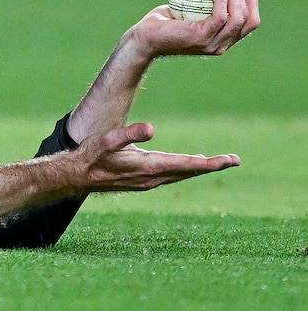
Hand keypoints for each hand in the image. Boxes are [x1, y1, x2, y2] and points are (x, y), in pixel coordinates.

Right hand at [74, 122, 239, 192]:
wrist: (75, 177)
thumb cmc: (90, 156)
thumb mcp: (107, 140)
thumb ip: (129, 133)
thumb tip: (151, 128)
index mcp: (148, 167)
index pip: (187, 165)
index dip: (210, 162)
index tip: (229, 160)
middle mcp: (152, 178)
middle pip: (189, 172)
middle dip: (212, 165)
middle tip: (234, 160)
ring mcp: (147, 182)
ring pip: (181, 175)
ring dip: (200, 168)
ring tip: (218, 162)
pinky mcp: (142, 181)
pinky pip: (171, 176)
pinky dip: (185, 170)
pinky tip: (188, 166)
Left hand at [131, 0, 259, 58]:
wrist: (143, 38)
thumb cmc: (162, 25)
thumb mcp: (188, 14)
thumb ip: (202, 6)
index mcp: (221, 41)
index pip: (249, 24)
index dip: (251, 3)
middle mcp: (220, 46)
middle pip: (247, 20)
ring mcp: (211, 43)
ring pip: (237, 17)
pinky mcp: (201, 37)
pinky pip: (220, 15)